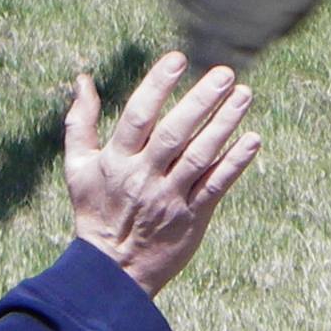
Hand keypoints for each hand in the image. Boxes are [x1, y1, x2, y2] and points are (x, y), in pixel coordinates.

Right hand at [62, 50, 259, 296]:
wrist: (111, 271)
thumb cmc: (95, 210)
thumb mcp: (78, 167)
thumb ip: (80, 122)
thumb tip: (82, 79)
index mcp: (116, 161)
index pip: (138, 117)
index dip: (156, 86)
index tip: (176, 59)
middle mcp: (144, 177)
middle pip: (175, 133)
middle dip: (201, 101)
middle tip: (225, 74)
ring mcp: (170, 197)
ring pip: (200, 156)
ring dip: (224, 125)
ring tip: (244, 96)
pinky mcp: (192, 217)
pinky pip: (216, 186)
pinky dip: (235, 163)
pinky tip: (252, 140)